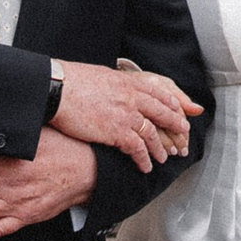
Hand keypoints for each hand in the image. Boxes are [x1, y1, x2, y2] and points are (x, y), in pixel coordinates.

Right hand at [46, 60, 200, 168]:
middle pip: (162, 113)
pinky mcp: (117, 132)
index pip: (158, 92)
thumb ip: (116, 83)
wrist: (58, 89)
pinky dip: (143, 159)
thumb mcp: (101, 74)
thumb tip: (117, 87)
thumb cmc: (72, 81)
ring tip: (163, 157)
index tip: (177, 110)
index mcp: (128, 82)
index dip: (170, 103)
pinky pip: (137, 149)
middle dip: (175, 124)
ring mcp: (126, 115)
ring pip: (152, 134)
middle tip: (183, 132)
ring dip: (159, 148)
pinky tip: (145, 166)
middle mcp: (132, 97)